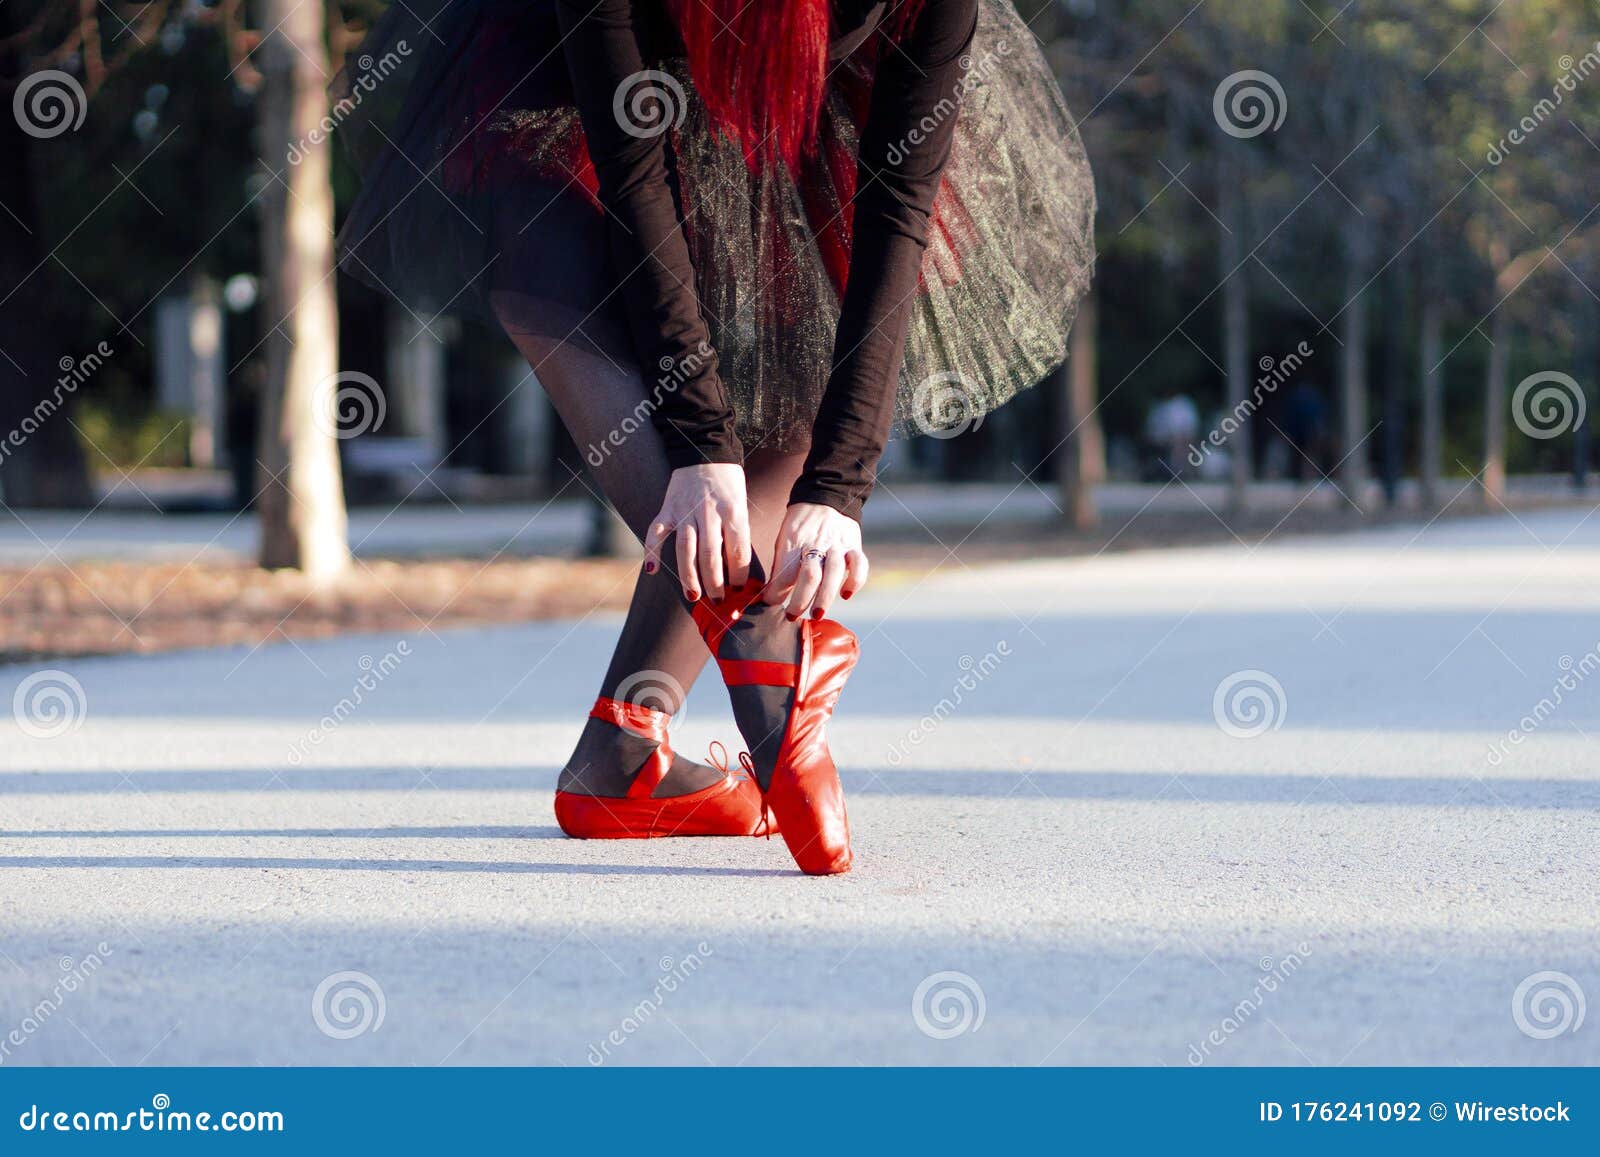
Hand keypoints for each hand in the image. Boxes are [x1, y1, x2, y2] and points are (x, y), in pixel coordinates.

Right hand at [643, 464, 751, 601]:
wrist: (705, 450)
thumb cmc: (728, 483)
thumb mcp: (742, 504)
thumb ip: (737, 532)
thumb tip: (738, 568)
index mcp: (732, 511)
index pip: (737, 550)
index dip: (739, 574)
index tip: (741, 590)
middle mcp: (708, 512)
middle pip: (711, 555)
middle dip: (715, 582)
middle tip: (718, 601)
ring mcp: (685, 510)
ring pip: (685, 549)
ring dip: (688, 576)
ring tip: (693, 595)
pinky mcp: (668, 508)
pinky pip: (657, 532)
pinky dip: (652, 551)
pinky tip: (652, 570)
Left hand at [762, 502, 868, 619]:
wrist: (827, 496)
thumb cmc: (801, 524)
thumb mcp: (784, 538)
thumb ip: (782, 565)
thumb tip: (770, 595)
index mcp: (794, 542)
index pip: (784, 572)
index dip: (775, 592)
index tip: (769, 605)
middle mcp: (816, 544)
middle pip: (810, 575)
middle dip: (800, 600)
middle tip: (791, 617)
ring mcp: (837, 545)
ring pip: (834, 573)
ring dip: (825, 597)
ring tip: (816, 614)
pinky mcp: (854, 545)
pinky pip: (859, 565)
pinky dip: (854, 582)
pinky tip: (846, 595)